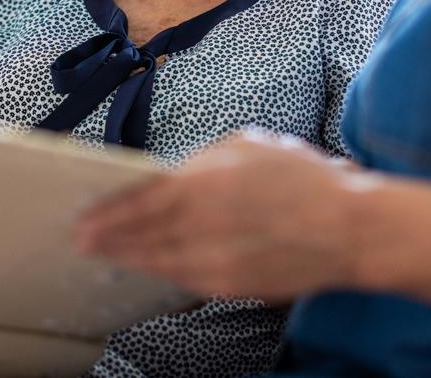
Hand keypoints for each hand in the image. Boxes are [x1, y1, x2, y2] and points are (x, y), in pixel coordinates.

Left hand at [74, 131, 368, 299]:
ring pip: (158, 262)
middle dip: (108, 238)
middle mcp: (203, 224)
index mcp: (205, 182)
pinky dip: (162, 271)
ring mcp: (216, 260)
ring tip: (107, 254)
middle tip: (81, 240)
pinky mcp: (231, 286)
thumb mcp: (248, 145)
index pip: (142, 200)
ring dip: (129, 258)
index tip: (84, 216)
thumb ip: (203, 160)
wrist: (348, 228)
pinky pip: (184, 279)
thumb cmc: (301, 177)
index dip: (109, 211)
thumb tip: (174, 175)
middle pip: (141, 235)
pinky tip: (150, 266)